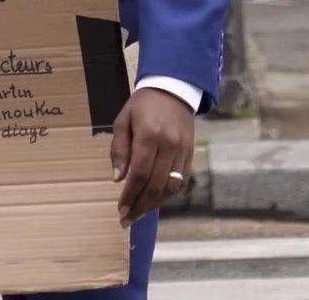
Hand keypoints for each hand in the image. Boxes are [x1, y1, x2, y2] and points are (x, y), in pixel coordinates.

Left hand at [109, 87, 194, 226]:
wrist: (173, 89)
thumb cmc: (143, 105)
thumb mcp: (123, 121)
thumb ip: (119, 149)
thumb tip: (117, 179)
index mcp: (149, 135)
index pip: (140, 174)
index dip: (130, 195)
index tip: (120, 209)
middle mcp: (168, 145)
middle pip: (155, 185)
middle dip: (140, 206)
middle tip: (127, 219)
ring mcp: (182, 150)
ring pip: (171, 187)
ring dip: (155, 204)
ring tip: (140, 213)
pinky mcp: (190, 153)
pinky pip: (182, 181)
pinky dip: (168, 195)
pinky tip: (156, 201)